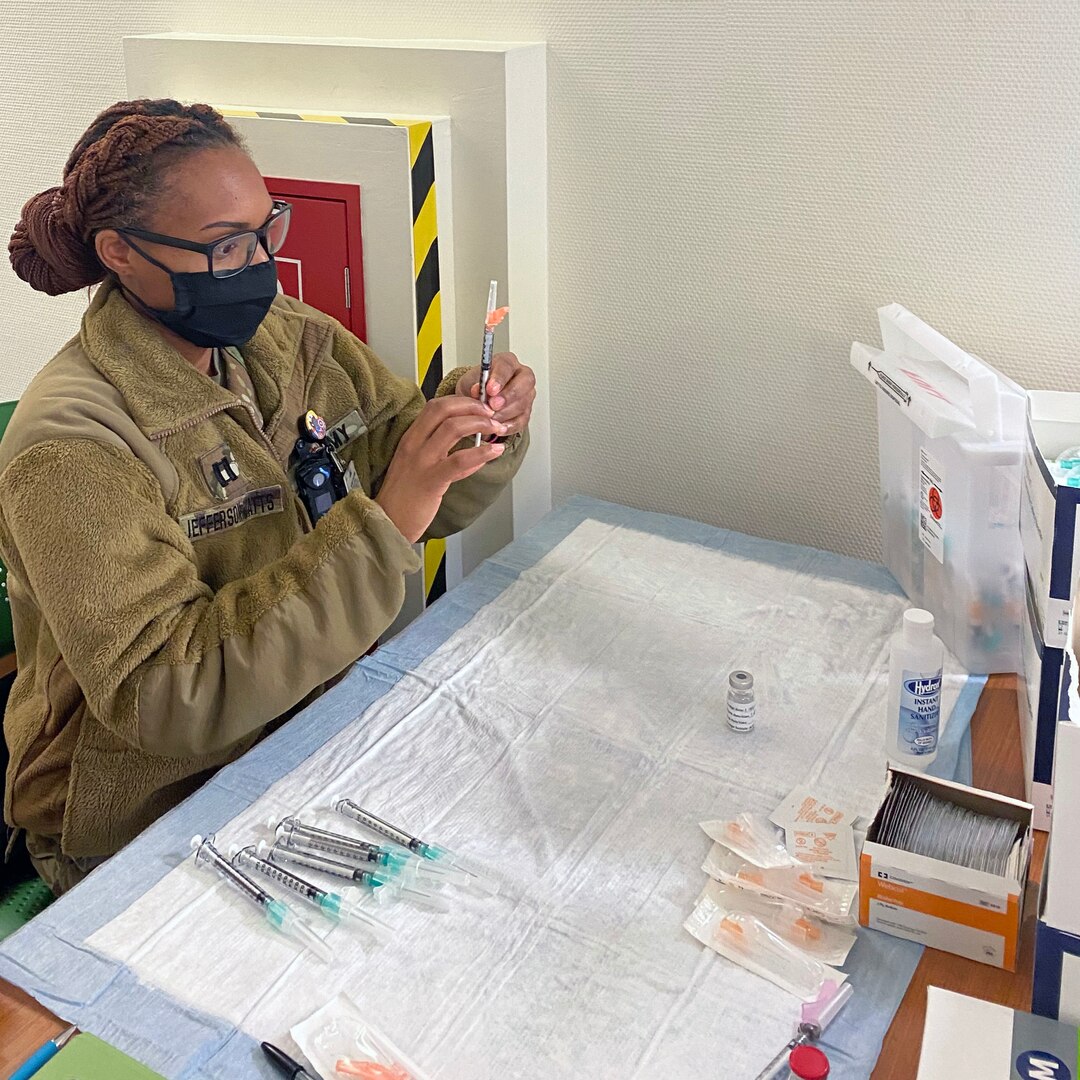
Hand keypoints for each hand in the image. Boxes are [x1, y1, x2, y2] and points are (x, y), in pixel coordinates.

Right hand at [375, 397, 507, 542]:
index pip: (435, 406)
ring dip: (480, 423)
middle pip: (443, 409)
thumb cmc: (404, 497)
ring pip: (453, 428)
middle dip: (472, 406)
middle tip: (490, 412)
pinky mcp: (431, 480)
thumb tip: (475, 452)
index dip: (460, 401)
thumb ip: (447, 458)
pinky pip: (459, 460)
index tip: (478, 405)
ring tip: (496, 428)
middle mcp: (414, 444)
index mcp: (410, 438)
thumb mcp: (421, 468)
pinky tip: (494, 451)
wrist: (388, 522)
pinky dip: (482, 452)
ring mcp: (422, 461)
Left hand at [456, 352, 535, 436]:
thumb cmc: (476, 387)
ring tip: (491, 419)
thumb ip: (474, 386)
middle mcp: (521, 376)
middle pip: (524, 383)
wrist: (477, 400)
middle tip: (493, 405)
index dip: (500, 378)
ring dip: (506, 413)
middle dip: (508, 396)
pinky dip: (510, 426)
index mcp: (507, 363)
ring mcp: (526, 394)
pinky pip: (522, 420)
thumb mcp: (469, 383)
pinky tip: (499, 428)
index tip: (490, 389)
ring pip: (523, 403)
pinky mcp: (526, 412)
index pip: (507, 365)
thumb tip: (477, 390)